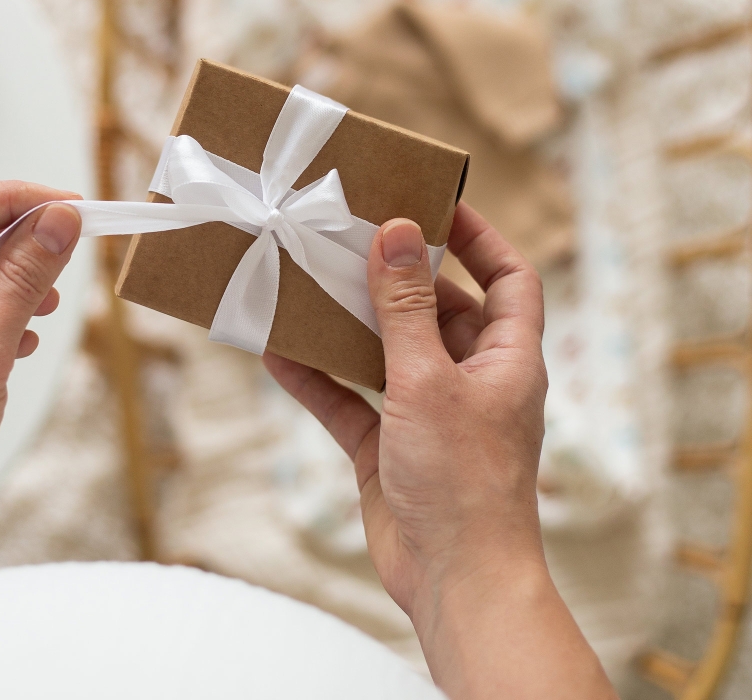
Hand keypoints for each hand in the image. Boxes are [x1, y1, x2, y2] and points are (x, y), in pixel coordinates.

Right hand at [264, 202, 614, 699]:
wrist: (455, 582)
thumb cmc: (462, 479)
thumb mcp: (428, 379)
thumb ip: (407, 307)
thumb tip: (397, 233)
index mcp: (505, 357)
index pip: (510, 278)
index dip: (480, 238)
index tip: (437, 205)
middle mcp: (470, 378)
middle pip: (438, 308)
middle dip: (399, 275)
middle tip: (354, 237)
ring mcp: (428, 412)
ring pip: (388, 350)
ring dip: (351, 322)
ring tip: (311, 281)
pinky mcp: (390, 444)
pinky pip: (349, 398)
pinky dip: (318, 377)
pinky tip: (277, 353)